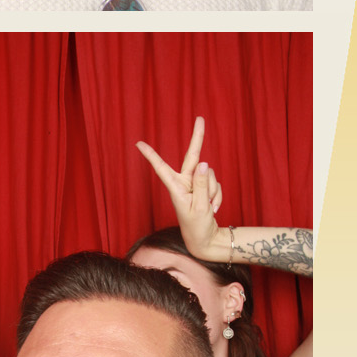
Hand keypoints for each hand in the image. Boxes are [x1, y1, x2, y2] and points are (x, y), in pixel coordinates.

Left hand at [135, 116, 229, 263]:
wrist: (205, 238)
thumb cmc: (197, 226)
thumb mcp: (200, 208)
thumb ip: (203, 185)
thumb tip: (204, 163)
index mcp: (176, 188)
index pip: (162, 168)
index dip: (151, 156)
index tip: (138, 143)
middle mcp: (184, 182)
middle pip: (193, 157)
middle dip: (198, 138)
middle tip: (200, 118)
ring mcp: (195, 183)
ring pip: (211, 175)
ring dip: (214, 192)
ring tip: (209, 207)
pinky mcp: (205, 186)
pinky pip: (217, 184)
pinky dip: (218, 196)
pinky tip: (213, 207)